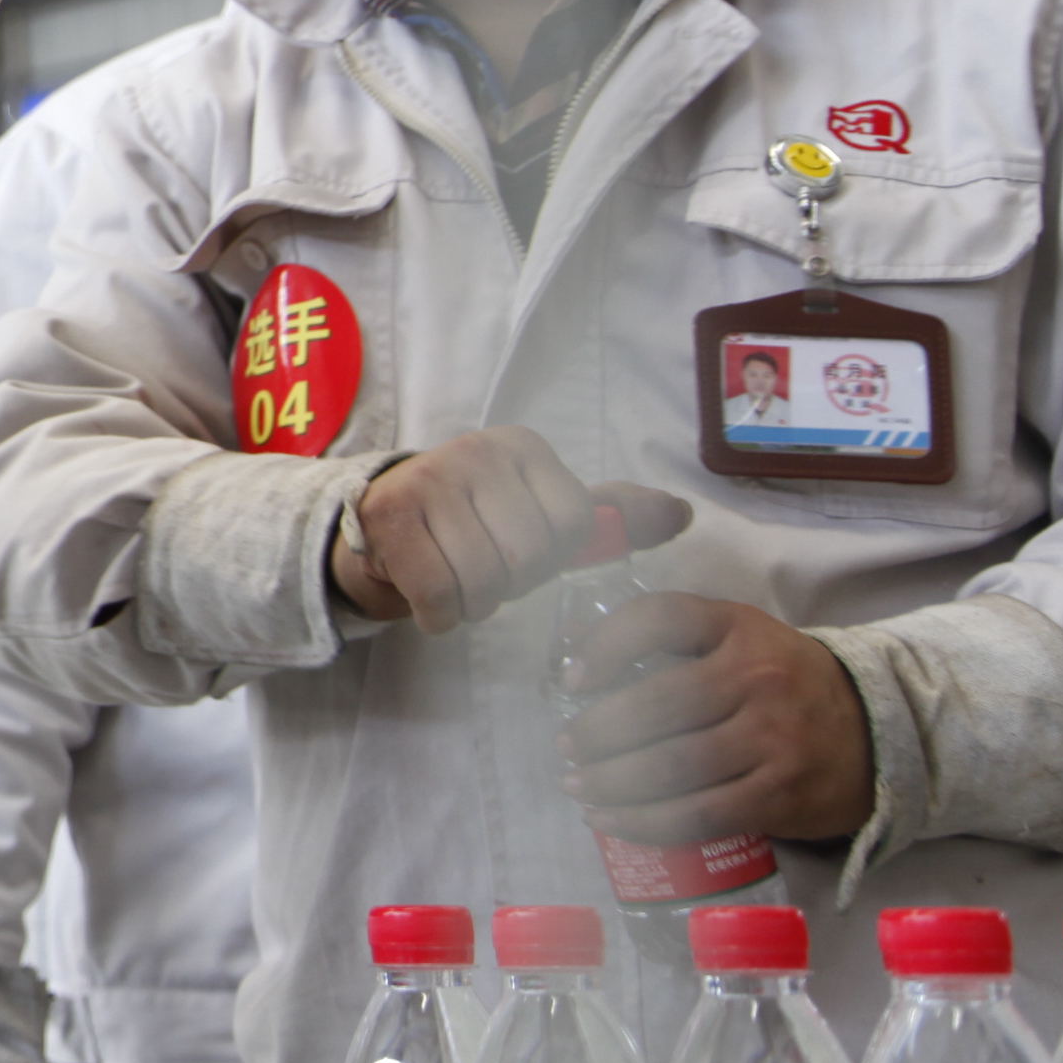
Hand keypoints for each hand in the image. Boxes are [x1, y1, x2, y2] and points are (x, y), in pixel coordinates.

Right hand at [328, 427, 690, 633]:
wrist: (378, 524)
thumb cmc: (473, 524)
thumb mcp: (542, 515)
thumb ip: (609, 519)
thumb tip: (683, 513)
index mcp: (522, 448)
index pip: (572, 525)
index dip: (550, 557)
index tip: (519, 550)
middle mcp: (476, 450)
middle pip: (530, 556)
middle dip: (511, 585)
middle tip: (485, 573)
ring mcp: (430, 479)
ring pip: (487, 580)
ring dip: (474, 604)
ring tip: (457, 583)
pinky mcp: (392, 516)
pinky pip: (441, 594)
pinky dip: (440, 615)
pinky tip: (432, 599)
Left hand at [560, 592, 877, 844]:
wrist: (878, 732)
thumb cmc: (783, 683)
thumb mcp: (741, 637)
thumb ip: (677, 639)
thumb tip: (582, 667)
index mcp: (739, 629)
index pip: (662, 619)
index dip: (606, 644)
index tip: (572, 679)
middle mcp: (758, 679)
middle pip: (657, 705)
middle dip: (598, 732)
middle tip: (567, 748)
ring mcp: (774, 741)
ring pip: (673, 767)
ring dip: (612, 783)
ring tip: (579, 788)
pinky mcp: (781, 797)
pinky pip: (699, 815)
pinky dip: (645, 822)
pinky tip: (611, 820)